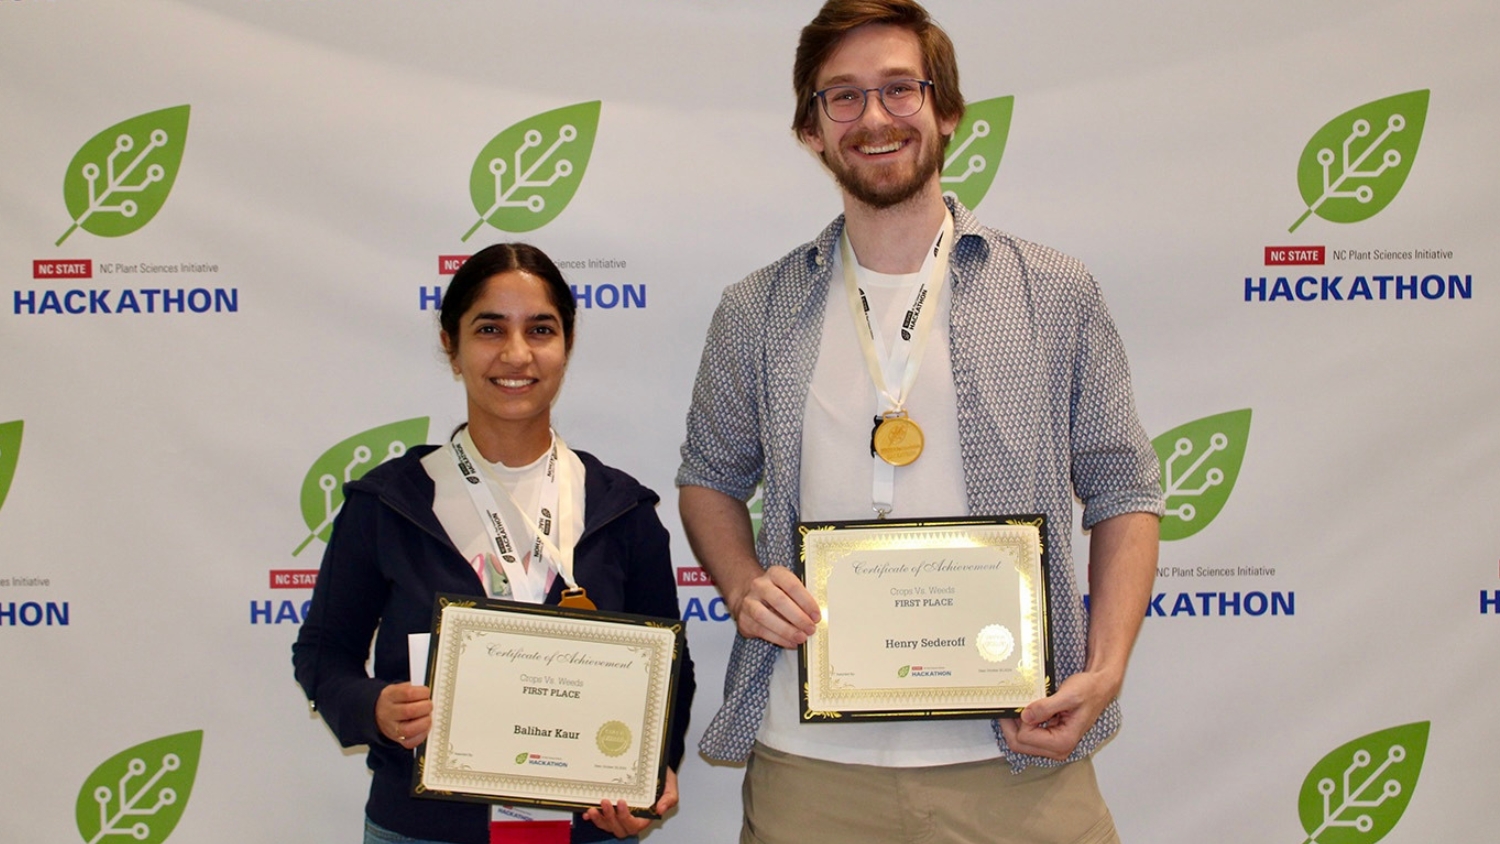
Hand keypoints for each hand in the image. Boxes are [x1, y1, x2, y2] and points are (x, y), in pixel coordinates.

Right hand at [375, 682, 431, 749]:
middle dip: (425, 707)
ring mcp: (392, 728)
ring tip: (427, 717)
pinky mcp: (398, 740)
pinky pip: (411, 742)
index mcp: (390, 696)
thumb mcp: (400, 688)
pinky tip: (424, 727)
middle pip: (409, 711)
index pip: (408, 693)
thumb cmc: (396, 700)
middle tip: (429, 705)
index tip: (427, 693)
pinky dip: (422, 735)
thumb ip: (414, 690)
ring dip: (424, 722)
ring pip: (409, 730)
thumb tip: (430, 695)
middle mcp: (388, 713)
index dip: (422, 693)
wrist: (380, 713)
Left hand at [583, 767, 677, 837]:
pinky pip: (601, 819)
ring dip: (599, 820)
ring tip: (592, 809)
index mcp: (645, 816)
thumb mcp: (670, 786)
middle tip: (605, 801)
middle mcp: (631, 818)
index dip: (626, 817)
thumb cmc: (661, 778)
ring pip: (608, 826)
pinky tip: (587, 812)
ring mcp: (619, 815)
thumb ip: (669, 798)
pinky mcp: (611, 809)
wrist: (653, 767)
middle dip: (610, 818)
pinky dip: (593, 818)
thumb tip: (661, 809)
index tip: (622, 801)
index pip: (635, 825)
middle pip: (619, 829)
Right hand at [728, 566, 819, 647]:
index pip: (792, 585)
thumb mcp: (789, 588)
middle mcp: (759, 585)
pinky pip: (761, 630)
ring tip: (801, 638)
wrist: (750, 596)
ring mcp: (749, 601)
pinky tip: (790, 642)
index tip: (816, 616)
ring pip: (765, 616)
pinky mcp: (744, 619)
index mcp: (775, 574)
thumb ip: (802, 599)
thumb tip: (815, 617)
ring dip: (786, 630)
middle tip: (810, 628)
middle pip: (779, 601)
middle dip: (798, 617)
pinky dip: (778, 639)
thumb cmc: (777, 593)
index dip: (806, 602)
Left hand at [998, 670, 1116, 760]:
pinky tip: (1024, 709)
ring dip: (1015, 724)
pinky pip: (1026, 736)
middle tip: (1010, 705)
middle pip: (1018, 745)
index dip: (1020, 720)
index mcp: (1063, 742)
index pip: (1025, 738)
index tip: (1022, 703)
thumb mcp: (1068, 695)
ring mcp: (1052, 745)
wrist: (1098, 688)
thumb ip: (1046, 707)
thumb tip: (1025, 716)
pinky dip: (1021, 723)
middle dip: (1011, 725)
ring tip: (1017, 706)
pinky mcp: (1048, 738)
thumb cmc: (1089, 691)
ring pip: (1020, 742)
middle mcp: (1057, 749)